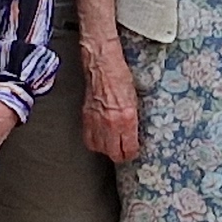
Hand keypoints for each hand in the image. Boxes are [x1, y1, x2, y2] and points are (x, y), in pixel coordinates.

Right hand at [81, 49, 139, 164]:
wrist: (102, 66)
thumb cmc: (120, 78)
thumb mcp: (135, 101)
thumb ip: (133, 120)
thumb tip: (133, 135)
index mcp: (127, 118)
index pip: (129, 149)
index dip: (132, 154)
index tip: (133, 152)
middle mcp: (110, 123)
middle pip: (113, 153)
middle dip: (120, 155)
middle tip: (123, 153)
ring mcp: (96, 121)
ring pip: (100, 148)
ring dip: (106, 149)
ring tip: (111, 146)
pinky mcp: (86, 117)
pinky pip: (88, 139)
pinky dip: (94, 142)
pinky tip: (99, 138)